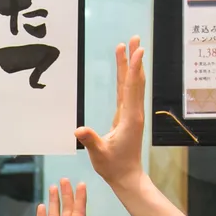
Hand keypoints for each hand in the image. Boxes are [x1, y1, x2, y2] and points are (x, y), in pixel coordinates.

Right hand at [76, 38, 145, 188]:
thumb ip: (91, 140)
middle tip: (135, 38)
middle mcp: (134, 112)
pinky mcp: (127, 116)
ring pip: (132, 84)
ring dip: (130, 65)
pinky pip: (128, 92)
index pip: (131, 87)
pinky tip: (124, 70)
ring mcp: (131, 113)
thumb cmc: (113, 166)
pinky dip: (126, 78)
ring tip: (128, 46)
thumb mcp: (99, 154)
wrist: (126, 176)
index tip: (137, 50)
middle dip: (134, 59)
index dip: (133, 67)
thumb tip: (78, 130)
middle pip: (134, 80)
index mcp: (129, 118)